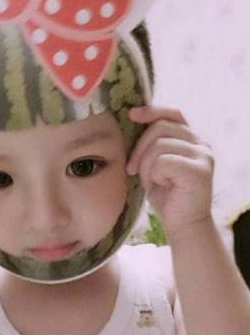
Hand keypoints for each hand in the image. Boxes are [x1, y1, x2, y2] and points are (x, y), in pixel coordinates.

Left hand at [126, 106, 213, 234]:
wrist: (181, 224)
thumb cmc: (166, 194)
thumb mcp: (155, 164)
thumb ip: (152, 145)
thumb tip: (132, 122)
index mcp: (190, 139)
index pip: (173, 113)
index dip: (152, 111)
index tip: (131, 115)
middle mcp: (201, 143)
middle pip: (160, 128)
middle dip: (138, 148)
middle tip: (131, 169)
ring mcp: (202, 156)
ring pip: (159, 145)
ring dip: (144, 166)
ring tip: (149, 181)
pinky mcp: (199, 170)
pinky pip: (163, 161)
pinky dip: (153, 175)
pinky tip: (158, 186)